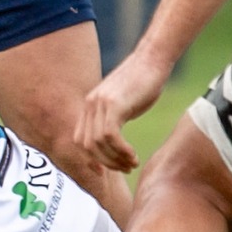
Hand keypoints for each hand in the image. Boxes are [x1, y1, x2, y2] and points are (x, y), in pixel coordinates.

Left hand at [75, 51, 173, 172]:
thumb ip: (113, 119)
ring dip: (115, 159)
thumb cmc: (142, 82)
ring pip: (98, 143)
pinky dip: (121, 150)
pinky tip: (133, 155)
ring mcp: (100, 103)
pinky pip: (110, 136)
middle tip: (125, 168)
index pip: (79, 140)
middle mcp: (90, 104)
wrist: (152, 59)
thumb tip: (112, 141)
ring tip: (132, 163)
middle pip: (87, 145)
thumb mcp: (122, 103)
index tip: (104, 172)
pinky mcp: (114, 104)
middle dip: (105, 163)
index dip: (89, 159)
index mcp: (89, 106)